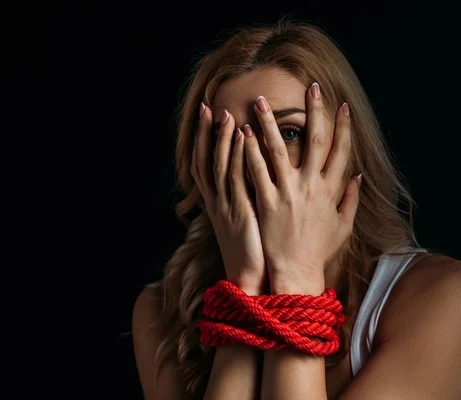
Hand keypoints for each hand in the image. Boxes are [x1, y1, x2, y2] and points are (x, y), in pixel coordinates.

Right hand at [191, 104, 266, 294]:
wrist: (251, 281)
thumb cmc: (253, 253)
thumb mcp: (244, 223)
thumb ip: (246, 199)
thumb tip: (256, 180)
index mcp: (218, 204)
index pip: (205, 167)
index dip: (205, 142)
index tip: (209, 119)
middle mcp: (218, 202)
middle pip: (206, 161)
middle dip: (206, 134)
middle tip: (208, 107)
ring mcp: (227, 207)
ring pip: (221, 166)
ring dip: (223, 140)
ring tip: (227, 114)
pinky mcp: (241, 212)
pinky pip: (238, 179)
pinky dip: (239, 157)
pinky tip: (244, 138)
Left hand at [243, 87, 361, 294]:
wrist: (296, 273)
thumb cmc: (319, 251)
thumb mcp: (343, 226)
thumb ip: (351, 199)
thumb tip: (359, 176)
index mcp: (331, 190)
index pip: (341, 151)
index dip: (343, 127)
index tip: (341, 106)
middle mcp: (311, 187)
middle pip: (316, 141)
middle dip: (315, 112)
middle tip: (310, 87)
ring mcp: (288, 193)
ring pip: (280, 150)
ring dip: (271, 123)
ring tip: (261, 102)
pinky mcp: (267, 202)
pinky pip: (257, 171)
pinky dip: (251, 151)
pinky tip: (243, 133)